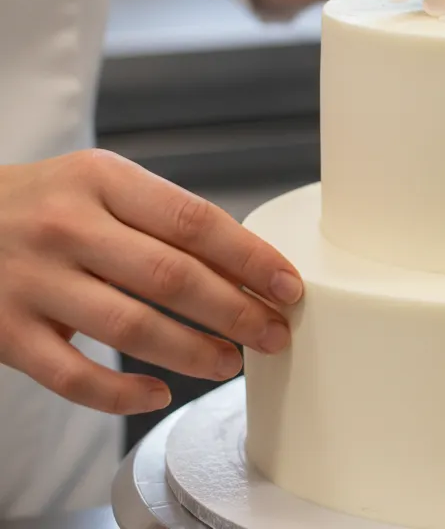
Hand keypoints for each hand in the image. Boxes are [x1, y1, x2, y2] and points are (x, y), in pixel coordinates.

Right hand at [0, 149, 302, 414]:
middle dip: (235, 310)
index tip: (287, 284)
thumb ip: (162, 217)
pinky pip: (71, 377)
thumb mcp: (102, 184)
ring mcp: (32, 281)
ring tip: (231, 361)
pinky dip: (121, 394)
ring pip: (129, 328)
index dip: (249, 256)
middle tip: (274, 332)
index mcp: (103, 179)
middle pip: (170, 276)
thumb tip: (245, 264)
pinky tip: (159, 394)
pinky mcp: (5, 332)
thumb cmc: (48, 201)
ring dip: (192, 352)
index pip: (193, 220)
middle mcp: (67, 226)